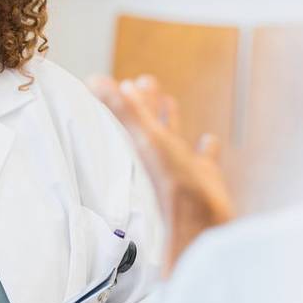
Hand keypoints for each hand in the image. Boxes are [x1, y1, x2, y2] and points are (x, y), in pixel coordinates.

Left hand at [88, 74, 235, 275]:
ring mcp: (182, 167)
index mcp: (145, 146)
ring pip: (174, 138)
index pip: (133, 116)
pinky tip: (209, 140)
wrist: (199, 222)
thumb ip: (122, 110)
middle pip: (150, 123)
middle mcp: (161, 156)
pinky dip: (208, 149)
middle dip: (147, 102)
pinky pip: (206, 159)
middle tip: (146, 81)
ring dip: (170, 119)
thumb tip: (92, 80)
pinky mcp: (205, 178)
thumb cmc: (171, 181)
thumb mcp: (146, 138)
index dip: (129, 98)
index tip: (127, 82)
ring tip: (170, 101)